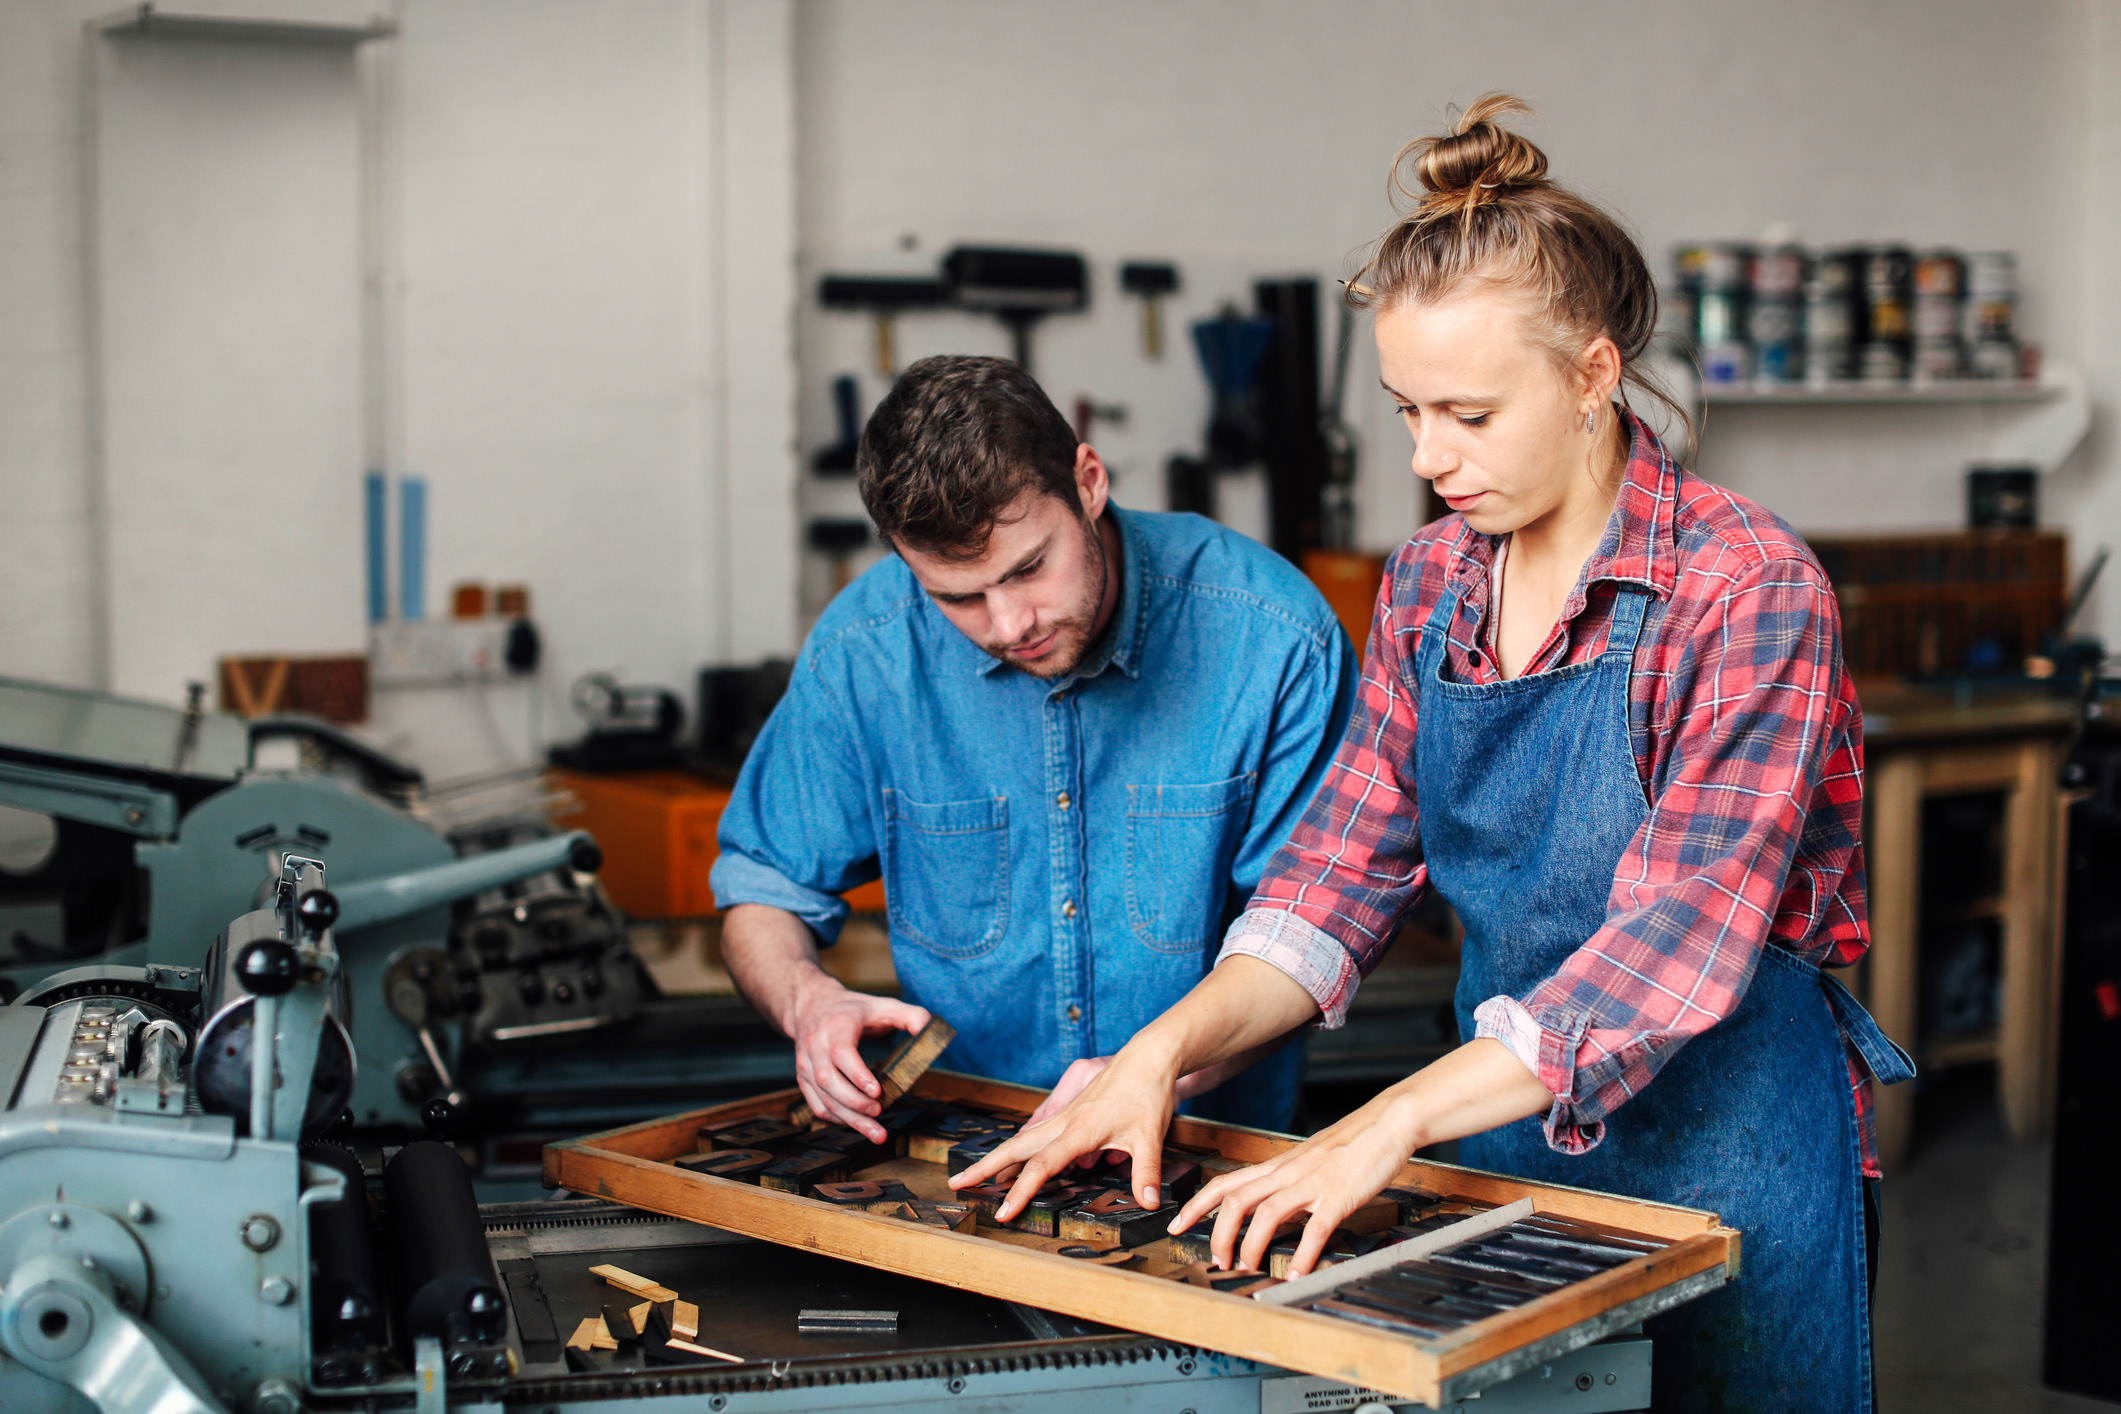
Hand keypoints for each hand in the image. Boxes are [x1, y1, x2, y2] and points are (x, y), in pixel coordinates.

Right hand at [786, 976, 929, 1142]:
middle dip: (854, 1102)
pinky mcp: (804, 1079)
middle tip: (879, 1111)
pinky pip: (817, 1105)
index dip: (857, 1074)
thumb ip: (912, 1016)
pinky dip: (837, 1119)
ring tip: (875, 1131)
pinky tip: (857, 1124)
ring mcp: (806, 1064)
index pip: (841, 1052)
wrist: (812, 1006)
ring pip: (822, 1097)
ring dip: (849, 1118)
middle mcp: (816, 1045)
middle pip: (828, 1080)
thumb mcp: (884, 1004)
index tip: (876, 1091)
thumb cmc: (851, 1009)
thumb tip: (929, 1033)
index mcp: (836, 1025)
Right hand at [949, 1043, 1181, 1219]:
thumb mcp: (1150, 1136)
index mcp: (1080, 1130)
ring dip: (999, 1156)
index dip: (1020, 1191)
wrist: (1148, 1056)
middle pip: (1015, 1147)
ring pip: (1023, 1137)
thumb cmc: (1148, 1092)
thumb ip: (1147, 1172)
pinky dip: (1020, 1146)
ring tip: (979, 1176)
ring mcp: (1066, 1114)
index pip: (1042, 1166)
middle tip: (957, 1183)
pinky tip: (1017, 1155)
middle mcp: (1065, 1121)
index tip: (1003, 1213)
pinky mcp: (1072, 1109)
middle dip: (985, 1167)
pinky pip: (1037, 1131)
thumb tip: (1150, 1204)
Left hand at [1170, 1086, 1422, 1276]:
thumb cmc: (1352, 1142)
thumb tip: (1270, 1208)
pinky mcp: (1339, 1196)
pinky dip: (1304, 1254)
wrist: (1388, 1122)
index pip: (1226, 1183)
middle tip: (1217, 1260)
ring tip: (1248, 1267)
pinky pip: (1315, 1228)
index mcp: (1279, 1165)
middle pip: (1237, 1200)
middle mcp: (1288, 1172)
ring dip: (1251, 1245)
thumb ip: (1287, 1181)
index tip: (1178, 1225)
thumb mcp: (1309, 1159)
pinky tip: (1297, 1273)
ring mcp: (1313, 1183)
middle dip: (1218, 1234)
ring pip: (1267, 1213)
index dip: (1197, 1205)